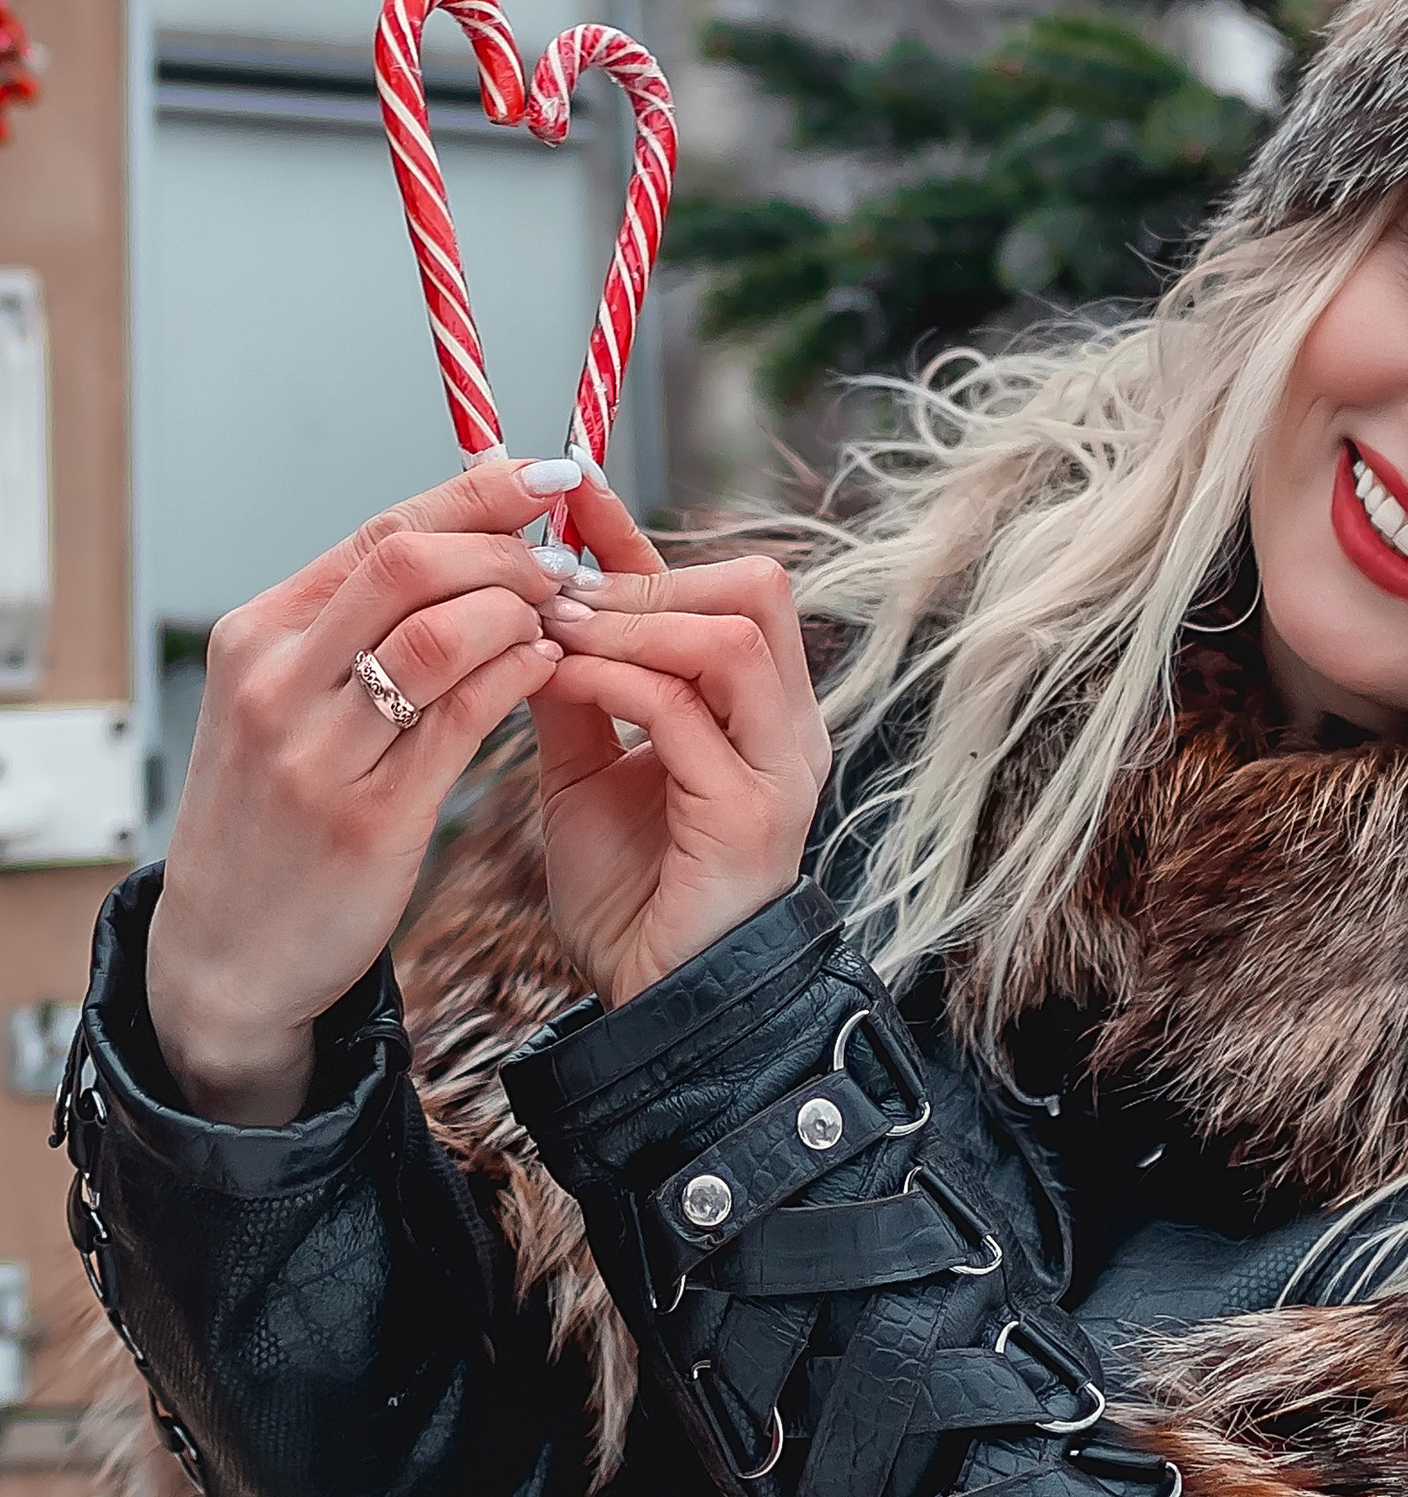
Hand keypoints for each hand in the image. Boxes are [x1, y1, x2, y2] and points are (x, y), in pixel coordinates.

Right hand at [148, 455, 587, 1124]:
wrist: (226, 950)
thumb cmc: (276, 808)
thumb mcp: (287, 699)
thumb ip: (361, 620)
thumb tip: (472, 518)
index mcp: (257, 636)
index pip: (380, 531)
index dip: (478, 495)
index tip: (551, 476)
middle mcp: (274, 683)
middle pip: (409, 565)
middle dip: (507, 550)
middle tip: (564, 564)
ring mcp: (315, 752)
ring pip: (440, 635)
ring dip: (520, 613)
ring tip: (560, 620)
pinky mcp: (366, 819)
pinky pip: (463, 720)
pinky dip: (519, 678)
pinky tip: (546, 668)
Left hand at [527, 471, 829, 1010]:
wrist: (651, 1002)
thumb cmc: (630, 892)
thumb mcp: (586, 768)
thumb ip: (576, 688)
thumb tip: (529, 601)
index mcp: (758, 709)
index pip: (719, 584)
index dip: (643, 535)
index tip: (567, 494)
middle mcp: (789, 727)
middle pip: (754, 588)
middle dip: (645, 576)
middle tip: (556, 590)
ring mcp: (780, 769)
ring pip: (729, 636)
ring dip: (630, 622)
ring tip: (553, 629)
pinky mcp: (751, 815)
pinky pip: (685, 713)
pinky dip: (616, 680)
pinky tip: (557, 679)